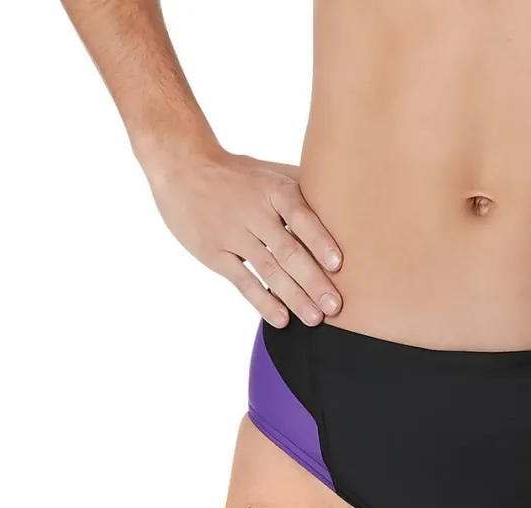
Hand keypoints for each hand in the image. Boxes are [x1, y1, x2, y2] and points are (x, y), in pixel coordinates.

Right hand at [144, 147, 342, 326]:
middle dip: (314, 281)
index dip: (320, 240)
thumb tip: (349, 205)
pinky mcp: (214, 253)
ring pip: (268, 270)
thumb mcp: (271, 172)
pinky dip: (262, 301)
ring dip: (294, 297)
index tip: (338, 264)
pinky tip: (281, 319)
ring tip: (315, 319)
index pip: (300, 215)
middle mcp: (254, 212)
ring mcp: (233, 234)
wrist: (181, 165)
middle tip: (335, 306)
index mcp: (273, 189)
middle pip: (288, 250)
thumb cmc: (239, 174)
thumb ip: (306, 189)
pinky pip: (242, 281)